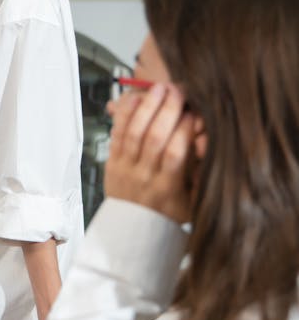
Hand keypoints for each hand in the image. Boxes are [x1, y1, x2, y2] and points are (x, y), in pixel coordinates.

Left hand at [105, 83, 202, 224]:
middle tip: (178, 91)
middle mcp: (145, 176)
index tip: (195, 113)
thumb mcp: (190, 202)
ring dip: (147, 107)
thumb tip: (207, 143)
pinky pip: (116, 135)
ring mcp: (125, 169)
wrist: (132, 231)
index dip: (185, 130)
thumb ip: (199, 175)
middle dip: (167, 110)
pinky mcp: (112, 163)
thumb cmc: (166, 214)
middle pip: (154, 138)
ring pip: (134, 132)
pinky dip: (124, 116)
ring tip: (159, 88)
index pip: (175, 153)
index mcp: (167, 187)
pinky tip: (133, 98)